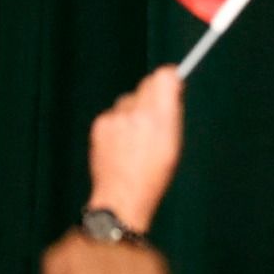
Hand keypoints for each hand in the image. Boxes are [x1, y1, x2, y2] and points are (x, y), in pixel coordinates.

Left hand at [86, 65, 182, 232]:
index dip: (170, 78)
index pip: (164, 76)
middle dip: (152, 96)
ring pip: (129, 100)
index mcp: (160, 116)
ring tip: (136, 137)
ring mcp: (115, 117)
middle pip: (146, 85)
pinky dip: (119, 122)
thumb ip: (172, 111)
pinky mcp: (100, 125)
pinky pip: (114, 114)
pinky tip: (121, 143)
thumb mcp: (174, 142)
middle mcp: (136, 111)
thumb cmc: (154, 173)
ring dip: (134, 110)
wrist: (122, 198)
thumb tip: (173, 85)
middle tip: (156, 117)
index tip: (174, 86)